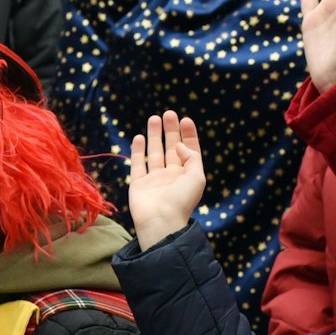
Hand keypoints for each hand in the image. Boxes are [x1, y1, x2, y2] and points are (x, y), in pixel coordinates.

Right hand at [127, 111, 205, 248]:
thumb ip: (192, 156)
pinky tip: (139, 137)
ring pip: (154, 152)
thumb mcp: (197, 176)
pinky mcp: (139, 184)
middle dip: (170, 130)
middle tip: (168, 113)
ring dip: (154, 135)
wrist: (160, 221)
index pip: (189, 150)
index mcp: (187, 175)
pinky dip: (138, 150)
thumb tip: (179, 145)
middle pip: (171, 147)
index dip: (188, 134)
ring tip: (154, 118)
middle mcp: (171, 175)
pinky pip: (138, 164)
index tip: (185, 119)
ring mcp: (154, 179)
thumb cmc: (181, 200)